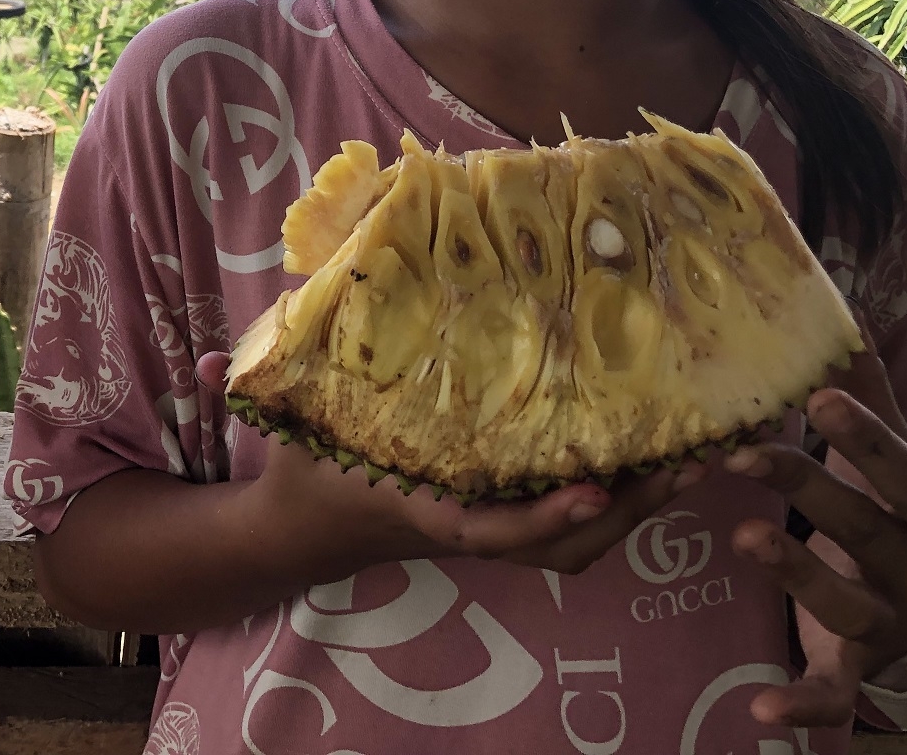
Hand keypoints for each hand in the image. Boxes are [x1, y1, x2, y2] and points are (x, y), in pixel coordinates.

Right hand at [198, 351, 706, 582]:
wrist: (302, 525)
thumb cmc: (300, 466)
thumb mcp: (276, 421)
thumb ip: (249, 384)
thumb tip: (210, 362)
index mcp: (425, 507)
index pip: (496, 530)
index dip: (547, 517)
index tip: (592, 489)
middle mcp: (470, 523)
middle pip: (567, 543)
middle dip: (629, 509)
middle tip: (688, 458)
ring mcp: (491, 521)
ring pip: (582, 538)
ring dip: (641, 503)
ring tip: (697, 449)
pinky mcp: (502, 509)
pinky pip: (575, 518)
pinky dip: (622, 496)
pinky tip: (656, 450)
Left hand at [725, 349, 906, 729]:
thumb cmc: (898, 509)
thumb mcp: (892, 457)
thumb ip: (867, 394)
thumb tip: (837, 311)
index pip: (906, 474)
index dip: (864, 439)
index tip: (817, 397)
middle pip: (866, 530)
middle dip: (808, 490)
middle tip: (744, 452)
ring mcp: (898, 627)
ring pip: (846, 603)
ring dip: (796, 572)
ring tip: (744, 536)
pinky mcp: (862, 670)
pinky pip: (834, 692)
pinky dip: (804, 703)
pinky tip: (763, 711)